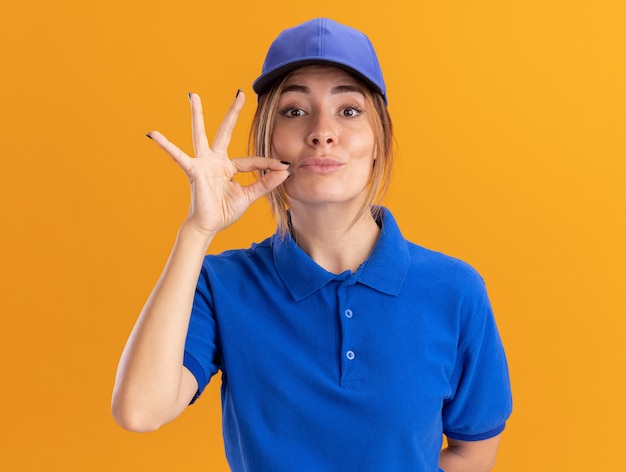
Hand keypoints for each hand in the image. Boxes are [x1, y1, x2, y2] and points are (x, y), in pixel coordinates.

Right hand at [147, 91, 289, 235]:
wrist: (208, 226)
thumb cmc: (224, 211)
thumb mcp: (249, 196)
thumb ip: (265, 183)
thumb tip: (285, 171)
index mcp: (228, 167)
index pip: (251, 161)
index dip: (267, 164)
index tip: (283, 166)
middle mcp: (215, 161)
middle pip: (225, 132)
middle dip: (233, 113)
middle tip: (240, 93)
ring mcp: (204, 164)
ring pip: (201, 134)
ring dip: (197, 115)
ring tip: (193, 96)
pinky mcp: (194, 171)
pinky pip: (178, 156)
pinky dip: (166, 145)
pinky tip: (153, 134)